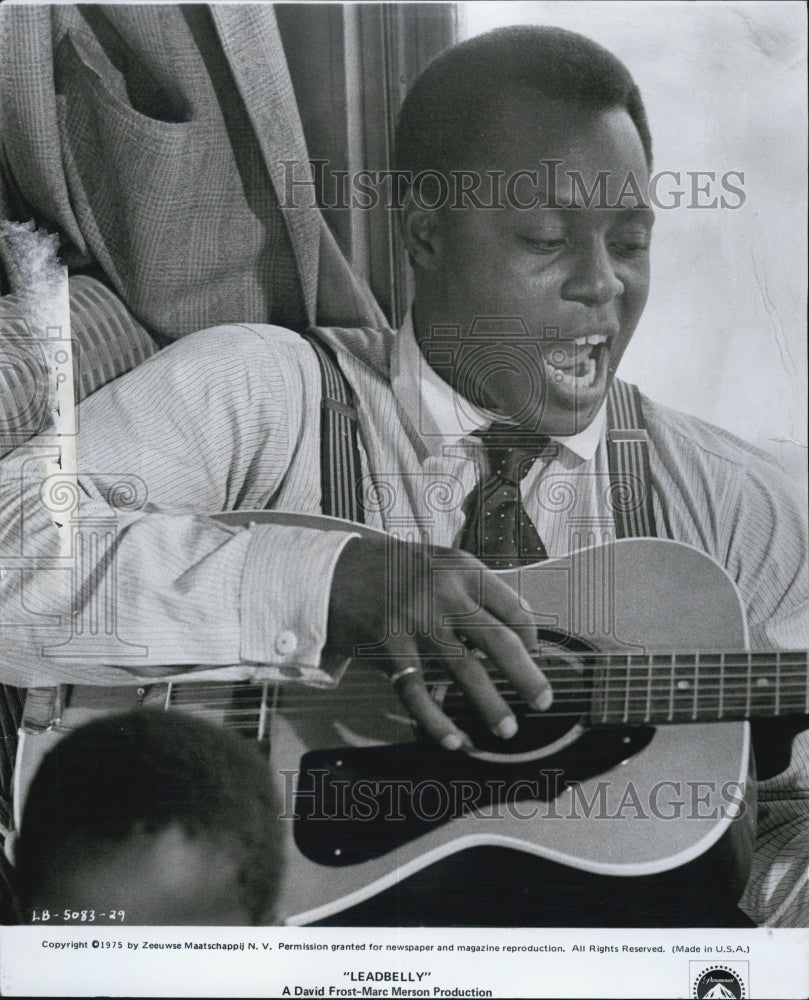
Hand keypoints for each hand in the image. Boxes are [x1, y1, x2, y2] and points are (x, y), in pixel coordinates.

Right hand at [327, 535, 551, 749]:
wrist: (334, 571)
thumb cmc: (395, 571)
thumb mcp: (440, 563)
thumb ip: (474, 592)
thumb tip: (514, 634)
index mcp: (463, 570)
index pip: (513, 608)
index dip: (530, 637)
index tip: (534, 656)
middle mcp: (444, 594)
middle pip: (499, 642)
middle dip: (527, 677)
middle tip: (544, 700)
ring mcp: (416, 622)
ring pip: (465, 671)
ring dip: (490, 705)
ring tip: (507, 729)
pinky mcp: (389, 647)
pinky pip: (419, 692)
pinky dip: (438, 721)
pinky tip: (454, 740)